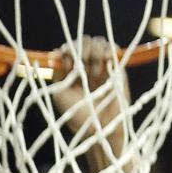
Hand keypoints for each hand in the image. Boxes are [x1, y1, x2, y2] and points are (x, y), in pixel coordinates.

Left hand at [49, 35, 130, 172]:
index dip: (68, 51)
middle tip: (82, 68)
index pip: (69, 48)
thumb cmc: (78, 118)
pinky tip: (106, 61)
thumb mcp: (60, 95)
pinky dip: (109, 51)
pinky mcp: (116, 69)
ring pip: (98, 42)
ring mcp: (102, 66)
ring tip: (95, 74)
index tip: (68, 66)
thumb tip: (55, 54)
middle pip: (83, 41)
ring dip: (95, 52)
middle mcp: (86, 66)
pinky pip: (113, 49)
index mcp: (71, 71)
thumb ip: (57, 75)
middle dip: (81, 49)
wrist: (101, 131)